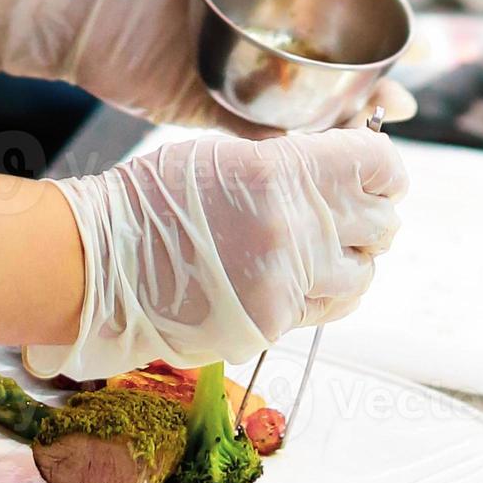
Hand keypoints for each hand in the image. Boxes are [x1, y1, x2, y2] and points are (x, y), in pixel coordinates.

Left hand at [0, 0, 415, 135]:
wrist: (78, 0)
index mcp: (269, 3)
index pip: (338, 23)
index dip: (378, 37)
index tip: (414, 48)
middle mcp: (259, 45)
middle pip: (331, 75)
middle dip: (372, 93)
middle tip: (397, 106)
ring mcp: (236, 81)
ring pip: (301, 111)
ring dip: (338, 125)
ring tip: (368, 131)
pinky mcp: (204, 112)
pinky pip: (253, 134)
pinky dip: (286, 145)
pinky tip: (317, 149)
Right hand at [24, 128, 407, 378]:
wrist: (97, 265)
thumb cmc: (148, 203)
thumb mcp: (223, 158)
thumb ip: (288, 164)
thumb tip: (335, 169)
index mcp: (284, 172)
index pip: (379, 166)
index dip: (385, 169)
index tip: (380, 173)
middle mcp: (295, 229)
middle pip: (384, 224)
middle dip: (373, 217)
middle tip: (353, 214)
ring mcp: (287, 283)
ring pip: (364, 275)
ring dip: (352, 262)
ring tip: (323, 253)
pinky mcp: (273, 324)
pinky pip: (325, 310)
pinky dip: (321, 296)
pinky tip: (296, 281)